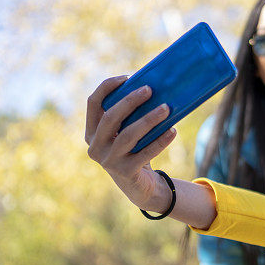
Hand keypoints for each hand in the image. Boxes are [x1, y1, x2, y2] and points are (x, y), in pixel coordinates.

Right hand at [85, 76, 177, 211]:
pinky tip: (172, 130)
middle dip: (130, 101)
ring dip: (148, 119)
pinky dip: (160, 141)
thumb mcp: (126, 133)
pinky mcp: (125, 172)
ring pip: (128, 135)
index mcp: (92, 132)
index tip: (128, 77)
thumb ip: (130, 116)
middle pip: (110, 117)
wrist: (140, 187)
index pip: (92, 103)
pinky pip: (145, 153)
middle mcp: (95, 146)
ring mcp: (109, 161)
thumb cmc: (135, 151)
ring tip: (166, 108)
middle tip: (150, 89)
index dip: (108, 87)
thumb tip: (153, 88)